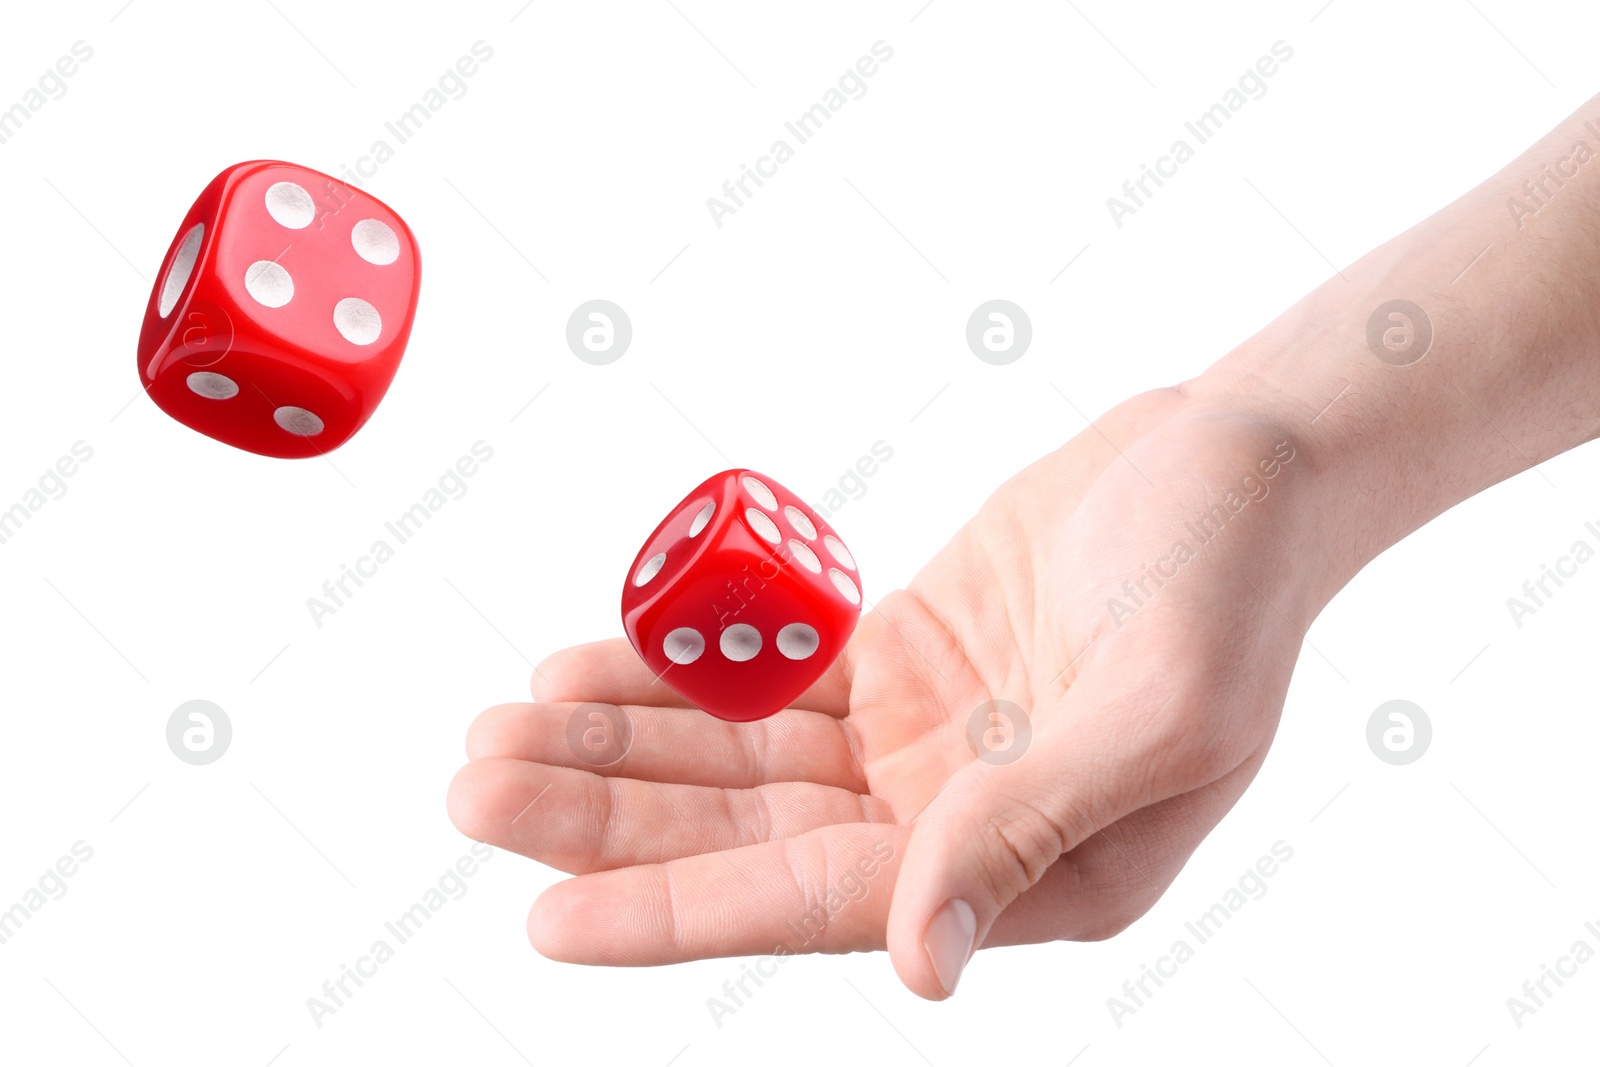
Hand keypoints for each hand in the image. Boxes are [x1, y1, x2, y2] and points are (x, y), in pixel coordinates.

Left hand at [448, 386, 1330, 998]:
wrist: (1241, 458)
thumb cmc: (1231, 577)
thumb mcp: (1156, 710)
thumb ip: (1026, 832)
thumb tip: (923, 967)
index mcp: (1031, 870)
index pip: (821, 903)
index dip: (679, 913)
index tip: (545, 918)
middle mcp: (958, 820)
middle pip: (748, 831)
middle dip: (608, 816)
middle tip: (473, 789)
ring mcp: (921, 737)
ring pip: (740, 756)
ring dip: (620, 744)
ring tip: (496, 732)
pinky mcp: (898, 656)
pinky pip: (765, 674)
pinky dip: (679, 670)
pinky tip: (586, 663)